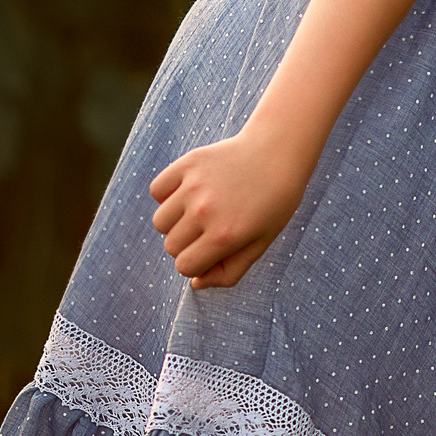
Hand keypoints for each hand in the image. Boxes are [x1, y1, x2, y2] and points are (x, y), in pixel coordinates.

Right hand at [147, 129, 310, 288]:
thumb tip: (195, 283)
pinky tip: (190, 190)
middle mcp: (205, 212)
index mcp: (224, 236)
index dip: (199, 263)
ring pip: (160, 222)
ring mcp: (194, 186)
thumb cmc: (273, 203)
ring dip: (176, 221)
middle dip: (190, 243)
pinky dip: (167, 194)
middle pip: (171, 246)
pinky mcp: (188, 163)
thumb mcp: (261, 243)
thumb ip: (229, 272)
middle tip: (215, 224)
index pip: (185, 267)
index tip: (216, 249)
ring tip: (201, 207)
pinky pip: (157, 190)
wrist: (279, 152)